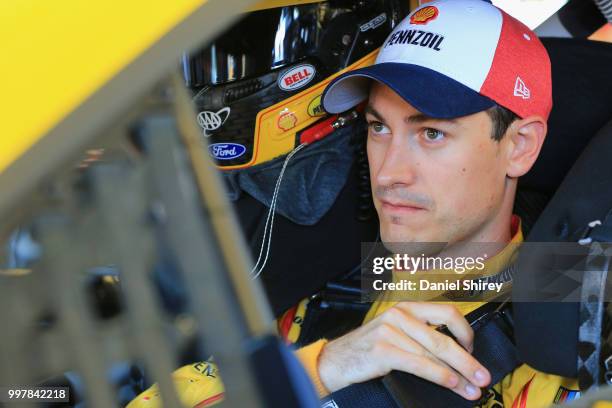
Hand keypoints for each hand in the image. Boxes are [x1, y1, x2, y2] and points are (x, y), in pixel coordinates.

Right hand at [317, 302, 490, 399]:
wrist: (336, 360)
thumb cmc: (369, 350)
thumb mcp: (396, 334)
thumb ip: (421, 337)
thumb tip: (457, 354)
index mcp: (407, 307)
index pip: (448, 312)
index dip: (466, 333)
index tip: (474, 351)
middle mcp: (400, 314)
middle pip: (444, 336)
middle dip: (469, 360)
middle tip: (484, 376)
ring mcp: (390, 330)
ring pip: (434, 353)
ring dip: (459, 374)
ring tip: (473, 389)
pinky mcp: (383, 349)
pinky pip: (419, 363)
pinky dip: (440, 375)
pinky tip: (452, 384)